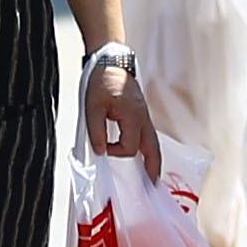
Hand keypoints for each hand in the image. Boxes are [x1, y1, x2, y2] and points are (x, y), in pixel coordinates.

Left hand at [79, 46, 158, 164]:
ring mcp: (144, 116)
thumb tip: (100, 152)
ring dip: (153, 159)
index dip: (115, 152)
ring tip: (152, 175)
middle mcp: (143, 118)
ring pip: (154, 142)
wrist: (112, 61)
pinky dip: (149, 148)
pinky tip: (145, 155)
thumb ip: (96, 131)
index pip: (129, 147)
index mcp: (133, 117)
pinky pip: (149, 135)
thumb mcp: (93, 106)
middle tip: (153, 184)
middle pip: (153, 149)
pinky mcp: (141, 113)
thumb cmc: (102, 81)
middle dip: (154, 167)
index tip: (102, 147)